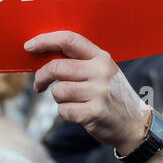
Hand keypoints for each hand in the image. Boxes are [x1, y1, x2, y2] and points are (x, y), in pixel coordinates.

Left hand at [26, 32, 148, 154]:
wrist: (134, 123)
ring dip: (58, 98)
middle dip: (41, 77)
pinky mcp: (95, 112)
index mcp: (101, 57)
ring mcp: (99, 92)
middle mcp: (101, 72)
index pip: (69, 40)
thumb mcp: (102, 71)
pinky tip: (79, 113)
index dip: (45, 41)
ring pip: (58, 91)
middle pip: (56, 67)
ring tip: (72, 101)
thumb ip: (78, 62)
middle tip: (39, 85)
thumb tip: (42, 55)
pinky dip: (66, 113)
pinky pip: (64, 110)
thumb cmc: (111, 95)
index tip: (29, 46)